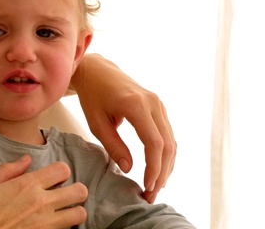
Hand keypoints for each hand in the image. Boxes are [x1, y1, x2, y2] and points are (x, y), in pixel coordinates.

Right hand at [0, 155, 86, 228]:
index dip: (60, 171)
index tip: (53, 176)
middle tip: (65, 193)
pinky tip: (53, 224)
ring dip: (74, 210)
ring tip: (63, 210)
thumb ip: (8, 170)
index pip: (62, 169)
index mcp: (27, 185)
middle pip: (79, 191)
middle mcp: (41, 203)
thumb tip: (26, 159)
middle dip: (75, 190)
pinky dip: (64, 226)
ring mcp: (46, 224)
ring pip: (80, 214)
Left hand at [71, 54, 176, 203]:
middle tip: (152, 194)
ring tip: (155, 186)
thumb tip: (129, 168)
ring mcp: (158, 104)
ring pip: (171, 140)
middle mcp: (153, 103)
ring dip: (166, 166)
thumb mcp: (96, 123)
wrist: (97, 71)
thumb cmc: (93, 95)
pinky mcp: (158, 107)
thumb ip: (113, 145)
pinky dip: (165, 154)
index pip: (154, 142)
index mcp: (136, 105)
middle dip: (162, 172)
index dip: (154, 167)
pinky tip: (158, 170)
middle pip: (167, 144)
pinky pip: (167, 134)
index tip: (148, 186)